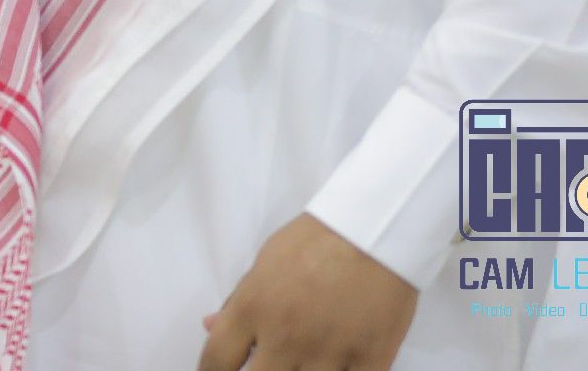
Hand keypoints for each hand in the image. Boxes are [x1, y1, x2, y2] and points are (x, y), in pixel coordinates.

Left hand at [197, 213, 417, 369]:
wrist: (376, 231)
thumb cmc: (316, 240)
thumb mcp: (266, 262)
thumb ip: (238, 300)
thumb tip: (210, 326)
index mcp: (253, 309)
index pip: (216, 361)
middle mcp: (285, 338)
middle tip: (268, 364)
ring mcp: (328, 355)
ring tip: (300, 365)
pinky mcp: (371, 363)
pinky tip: (334, 370)